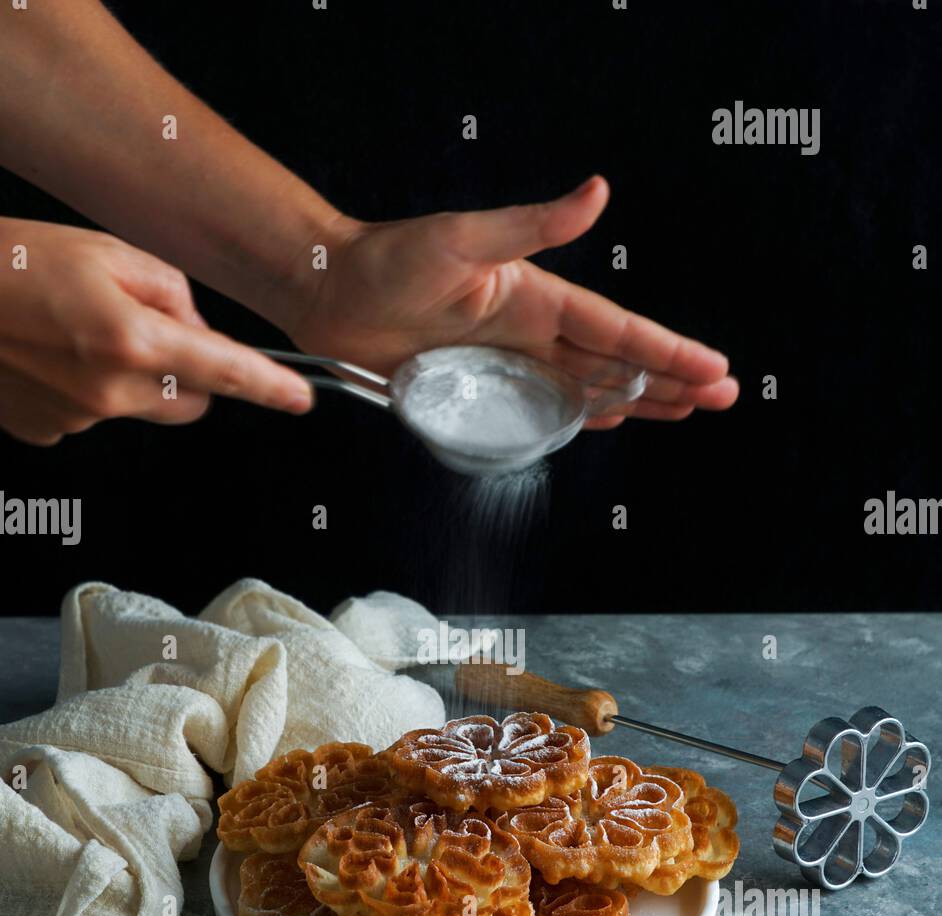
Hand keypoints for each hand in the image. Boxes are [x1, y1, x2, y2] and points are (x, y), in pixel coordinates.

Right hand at [0, 220, 312, 445]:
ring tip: (75, 331)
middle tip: (147, 329)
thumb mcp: (103, 250)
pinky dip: (84, 390)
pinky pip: (90, 415)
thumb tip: (197, 331)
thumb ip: (168, 291)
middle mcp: (108, 391)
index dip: (269, 387)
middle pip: (190, 404)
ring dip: (128, 378)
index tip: (299, 399)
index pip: (223, 371)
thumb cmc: (8, 261)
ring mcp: (76, 419)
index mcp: (131, 338)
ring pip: (138, 409)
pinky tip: (49, 355)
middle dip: (187, 376)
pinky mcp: (45, 432)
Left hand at [285, 177, 737, 427]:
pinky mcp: (481, 388)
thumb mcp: (462, 238)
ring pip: (589, 389)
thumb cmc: (389, 260)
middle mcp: (532, 332)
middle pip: (616, 364)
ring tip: (685, 411)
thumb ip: (531, 225)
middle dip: (670, 380)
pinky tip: (612, 421)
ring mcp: (510, 362)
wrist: (331, 293)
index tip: (713, 369)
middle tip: (721, 398)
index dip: (666, 351)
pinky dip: (582, 417)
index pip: (617, 331)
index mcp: (537, 298)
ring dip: (639, 400)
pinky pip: (543, 409)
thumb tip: (598, 193)